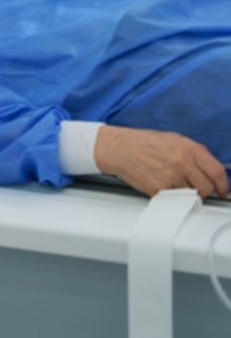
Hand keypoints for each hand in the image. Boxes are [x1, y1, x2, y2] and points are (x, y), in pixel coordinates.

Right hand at [93, 125, 228, 198]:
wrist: (117, 147)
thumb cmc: (141, 142)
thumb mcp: (171, 139)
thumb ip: (192, 151)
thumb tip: (208, 166)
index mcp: (187, 147)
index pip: (216, 171)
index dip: (222, 184)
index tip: (221, 190)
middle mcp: (181, 162)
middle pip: (206, 187)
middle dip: (202, 191)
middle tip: (194, 187)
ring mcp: (170, 177)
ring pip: (190, 195)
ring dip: (184, 192)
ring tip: (170, 181)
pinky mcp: (159, 189)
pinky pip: (174, 199)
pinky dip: (169, 195)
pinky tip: (159, 183)